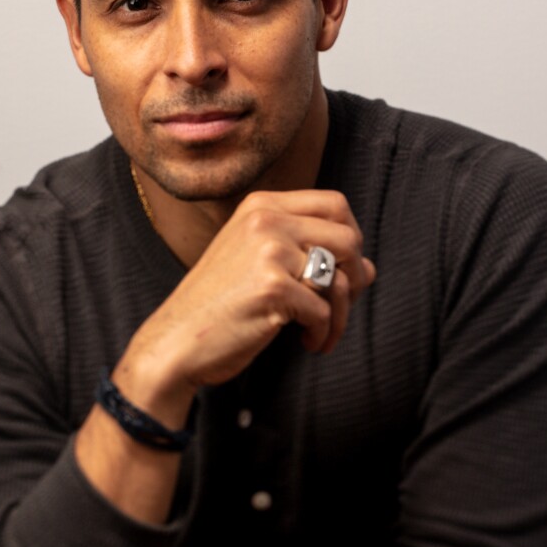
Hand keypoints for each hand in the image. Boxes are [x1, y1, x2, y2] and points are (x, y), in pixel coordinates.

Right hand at [127, 189, 375, 399]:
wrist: (175, 341)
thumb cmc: (219, 307)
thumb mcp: (263, 267)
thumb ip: (312, 257)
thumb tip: (371, 268)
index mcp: (261, 206)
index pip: (335, 204)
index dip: (351, 238)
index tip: (341, 271)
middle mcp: (266, 219)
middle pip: (348, 237)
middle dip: (354, 277)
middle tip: (337, 306)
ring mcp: (269, 251)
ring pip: (340, 278)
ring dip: (340, 314)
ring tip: (320, 332)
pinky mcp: (272, 287)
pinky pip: (324, 311)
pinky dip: (322, 334)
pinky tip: (304, 343)